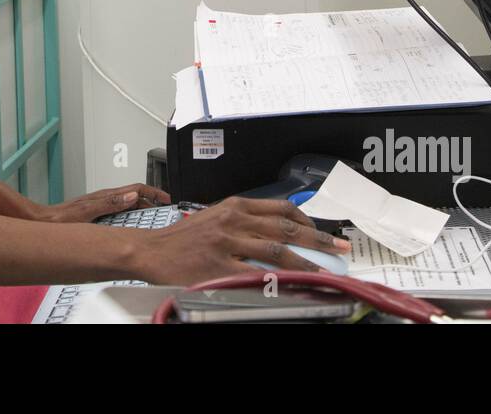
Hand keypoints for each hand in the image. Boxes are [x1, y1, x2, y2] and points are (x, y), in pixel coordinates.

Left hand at [37, 184, 171, 222]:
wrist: (46, 222)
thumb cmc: (61, 217)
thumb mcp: (87, 211)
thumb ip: (109, 203)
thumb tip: (130, 196)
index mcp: (106, 196)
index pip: (136, 188)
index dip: (154, 192)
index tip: (167, 198)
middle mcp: (106, 198)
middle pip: (136, 195)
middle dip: (153, 200)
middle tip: (166, 209)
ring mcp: (103, 205)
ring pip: (130, 203)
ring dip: (144, 207)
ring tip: (155, 216)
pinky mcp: (100, 213)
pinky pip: (122, 211)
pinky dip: (134, 215)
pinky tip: (134, 225)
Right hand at [130, 197, 350, 285]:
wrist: (151, 251)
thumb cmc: (184, 238)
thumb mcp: (217, 218)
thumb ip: (245, 222)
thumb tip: (280, 234)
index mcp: (235, 206)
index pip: (282, 209)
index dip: (309, 221)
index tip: (325, 232)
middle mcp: (234, 220)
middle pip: (286, 229)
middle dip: (319, 240)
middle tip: (340, 249)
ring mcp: (227, 243)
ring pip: (276, 251)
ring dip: (305, 262)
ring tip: (324, 272)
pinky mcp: (218, 265)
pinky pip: (254, 273)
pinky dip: (276, 279)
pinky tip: (291, 285)